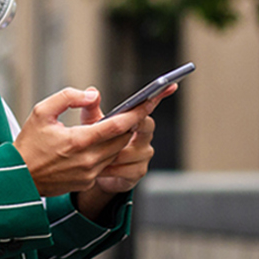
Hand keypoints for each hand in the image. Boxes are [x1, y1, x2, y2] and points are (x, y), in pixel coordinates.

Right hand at [13, 87, 149, 196]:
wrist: (18, 178)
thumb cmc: (28, 144)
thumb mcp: (42, 111)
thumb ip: (69, 98)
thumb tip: (93, 94)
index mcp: (78, 141)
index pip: (116, 126)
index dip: (135, 114)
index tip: (148, 103)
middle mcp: (87, 160)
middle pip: (121, 140)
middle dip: (130, 125)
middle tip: (137, 110)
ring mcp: (88, 174)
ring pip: (115, 153)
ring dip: (119, 139)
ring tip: (117, 124)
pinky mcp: (86, 183)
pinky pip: (105, 165)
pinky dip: (106, 152)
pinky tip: (100, 143)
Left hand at [73, 84, 175, 219]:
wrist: (95, 173)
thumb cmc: (97, 144)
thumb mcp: (92, 125)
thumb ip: (91, 109)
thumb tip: (92, 92)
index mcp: (136, 122)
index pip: (148, 108)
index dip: (157, 97)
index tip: (168, 86)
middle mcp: (144, 137)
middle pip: (145, 127)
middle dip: (128, 128)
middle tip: (112, 129)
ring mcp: (144, 156)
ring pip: (129, 150)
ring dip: (111, 153)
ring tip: (95, 155)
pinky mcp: (138, 172)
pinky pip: (124, 168)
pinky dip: (109, 168)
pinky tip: (100, 169)